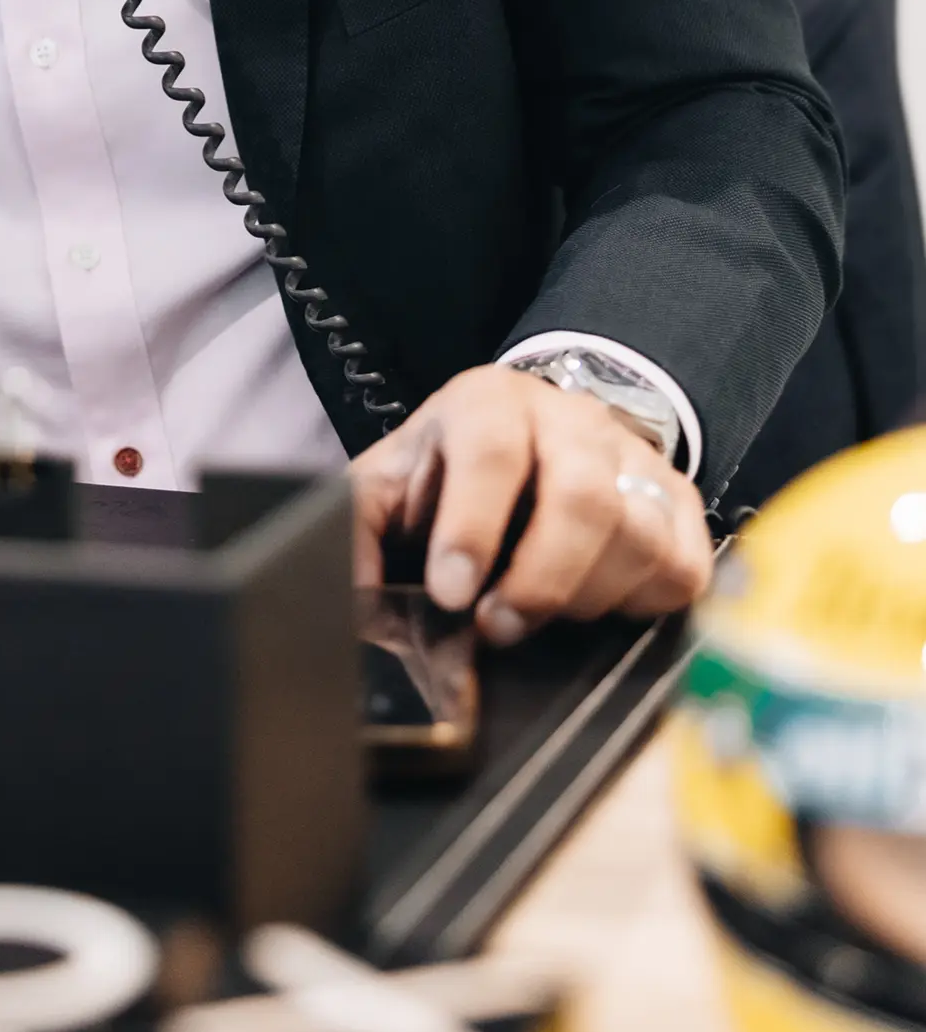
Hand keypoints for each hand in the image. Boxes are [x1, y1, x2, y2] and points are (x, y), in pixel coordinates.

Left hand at [349, 364, 712, 643]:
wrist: (531, 433)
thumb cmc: (451, 471)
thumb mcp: (390, 482)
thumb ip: (357, 529)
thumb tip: (347, 600)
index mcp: (489, 404)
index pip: (491, 452)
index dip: (472, 527)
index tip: (452, 594)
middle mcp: (571, 420)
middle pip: (582, 499)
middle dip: (539, 582)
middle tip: (498, 627)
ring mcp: (634, 457)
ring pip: (638, 537)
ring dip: (586, 599)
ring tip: (541, 617)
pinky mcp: (679, 503)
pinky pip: (683, 567)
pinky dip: (643, 604)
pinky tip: (599, 606)